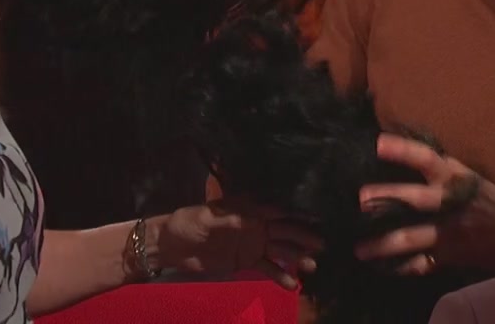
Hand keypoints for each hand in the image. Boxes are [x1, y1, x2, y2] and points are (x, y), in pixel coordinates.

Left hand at [154, 201, 320, 288]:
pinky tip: (293, 285)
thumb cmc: (188, 224)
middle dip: (302, 236)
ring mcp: (252, 244)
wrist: (172, 246)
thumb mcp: (207, 218)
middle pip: (283, 230)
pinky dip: (280, 276)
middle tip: (321, 244)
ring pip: (279, 250)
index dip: (295, 212)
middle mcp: (255, 225)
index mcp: (247, 209)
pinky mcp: (246, 261)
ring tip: (312, 266)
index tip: (314, 216)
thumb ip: (233, 218)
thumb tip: (257, 216)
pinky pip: (267, 268)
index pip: (275, 210)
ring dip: (296, 257)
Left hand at [354, 133, 494, 273]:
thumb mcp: (466, 175)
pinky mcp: (450, 255)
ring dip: (383, 245)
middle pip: (416, 199)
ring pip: (412, 238)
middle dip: (388, 199)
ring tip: (359, 250)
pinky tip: (382, 269)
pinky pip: (420, 264)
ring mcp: (449, 232)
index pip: (427, 159)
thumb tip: (398, 151)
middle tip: (360, 200)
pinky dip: (401, 268)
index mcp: (455, 178)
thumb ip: (438, 168)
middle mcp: (450, 203)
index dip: (404, 150)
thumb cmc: (486, 197)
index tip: (378, 143)